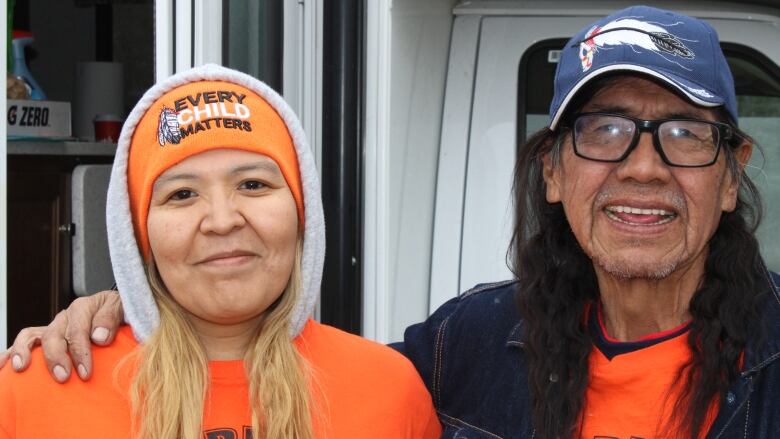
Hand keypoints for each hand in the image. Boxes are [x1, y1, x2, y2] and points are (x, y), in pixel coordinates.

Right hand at [0, 290, 123, 381]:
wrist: (122, 316)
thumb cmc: (125, 317)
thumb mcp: (126, 310)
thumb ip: (113, 319)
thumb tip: (98, 338)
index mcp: (88, 307)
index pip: (79, 327)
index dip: (81, 351)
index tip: (86, 372)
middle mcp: (68, 316)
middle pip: (55, 334)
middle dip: (57, 357)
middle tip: (64, 377)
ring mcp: (55, 326)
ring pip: (33, 336)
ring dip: (27, 352)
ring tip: (23, 368)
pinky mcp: (46, 336)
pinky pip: (25, 341)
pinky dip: (12, 351)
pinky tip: (4, 365)